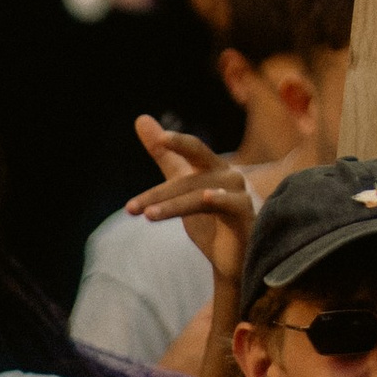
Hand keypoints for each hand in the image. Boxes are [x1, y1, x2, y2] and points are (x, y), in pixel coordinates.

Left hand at [127, 116, 256, 291]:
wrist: (232, 259)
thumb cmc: (209, 218)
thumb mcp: (181, 185)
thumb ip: (164, 155)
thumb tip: (140, 118)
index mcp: (212, 168)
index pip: (194, 150)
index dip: (178, 143)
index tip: (160, 139)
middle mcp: (227, 176)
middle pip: (188, 179)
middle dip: (157, 194)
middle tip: (130, 208)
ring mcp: (239, 195)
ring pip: (200, 196)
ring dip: (172, 205)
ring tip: (148, 216)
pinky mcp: (247, 216)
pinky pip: (233, 204)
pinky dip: (221, 198)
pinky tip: (206, 197)